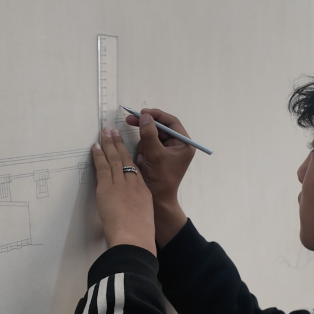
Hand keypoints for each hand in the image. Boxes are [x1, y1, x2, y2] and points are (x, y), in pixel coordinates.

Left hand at [91, 128, 155, 254]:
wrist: (134, 239)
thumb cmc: (139, 235)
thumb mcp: (144, 218)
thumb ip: (138, 209)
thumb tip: (130, 209)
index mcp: (143, 191)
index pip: (135, 168)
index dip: (129, 155)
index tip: (125, 146)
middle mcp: (133, 184)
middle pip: (125, 159)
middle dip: (119, 144)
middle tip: (113, 131)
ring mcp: (120, 185)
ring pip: (114, 159)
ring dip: (108, 144)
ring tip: (104, 132)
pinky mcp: (107, 189)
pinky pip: (102, 168)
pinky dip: (99, 156)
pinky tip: (95, 147)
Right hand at [125, 109, 194, 244]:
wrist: (157, 201)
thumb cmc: (160, 179)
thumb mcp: (155, 154)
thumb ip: (149, 134)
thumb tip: (145, 116)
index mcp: (184, 144)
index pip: (171, 122)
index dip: (156, 115)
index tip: (141, 113)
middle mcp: (178, 146)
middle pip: (160, 128)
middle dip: (145, 128)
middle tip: (129, 120)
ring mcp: (168, 152)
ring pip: (152, 137)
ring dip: (144, 143)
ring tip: (143, 157)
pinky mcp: (159, 157)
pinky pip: (148, 146)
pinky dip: (143, 151)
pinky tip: (142, 161)